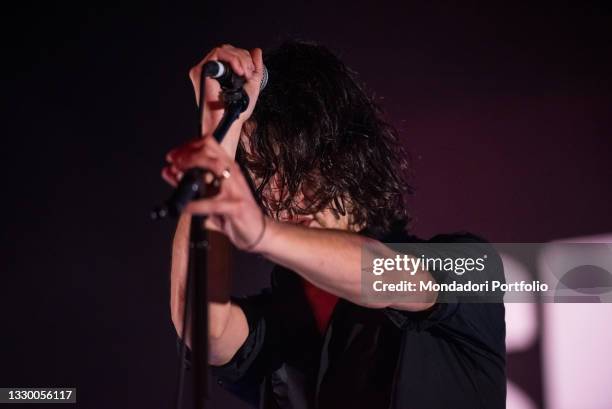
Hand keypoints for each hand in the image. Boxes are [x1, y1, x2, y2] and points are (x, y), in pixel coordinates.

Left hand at [162, 135, 266, 251]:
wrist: (258, 232)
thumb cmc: (234, 213)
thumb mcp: (210, 196)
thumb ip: (191, 184)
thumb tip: (170, 172)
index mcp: (228, 167)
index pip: (208, 143)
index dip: (188, 146)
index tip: (173, 156)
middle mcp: (233, 173)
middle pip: (210, 148)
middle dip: (187, 153)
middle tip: (173, 163)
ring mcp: (236, 188)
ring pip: (214, 165)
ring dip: (192, 166)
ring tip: (178, 176)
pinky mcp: (236, 206)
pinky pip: (211, 202)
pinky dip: (194, 204)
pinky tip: (185, 208)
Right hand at [189, 44, 263, 138]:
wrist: (230, 119)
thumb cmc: (238, 108)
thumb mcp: (252, 84)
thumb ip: (255, 68)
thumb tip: (257, 51)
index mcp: (221, 73)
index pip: (232, 54)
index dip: (245, 58)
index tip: (251, 72)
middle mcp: (212, 70)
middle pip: (228, 49)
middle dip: (243, 58)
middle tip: (249, 73)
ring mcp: (205, 70)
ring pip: (224, 49)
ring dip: (239, 59)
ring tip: (245, 73)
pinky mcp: (200, 71)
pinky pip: (217, 53)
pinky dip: (232, 59)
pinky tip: (239, 71)